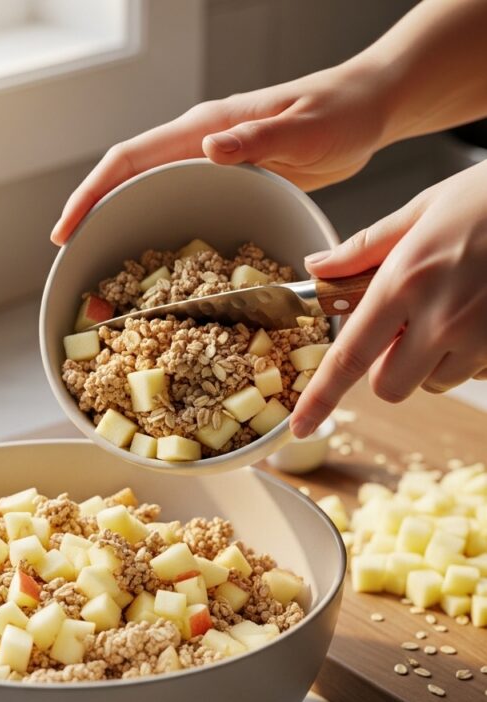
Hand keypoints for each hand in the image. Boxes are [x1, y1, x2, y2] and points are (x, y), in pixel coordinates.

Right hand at [51, 58, 388, 244]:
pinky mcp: (227, 178)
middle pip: (129, 177)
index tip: (65, 229)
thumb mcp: (304, 128)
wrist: (366, 107)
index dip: (92, 193)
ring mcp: (211, 160)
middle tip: (71, 257)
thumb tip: (207, 148)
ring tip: (102, 265)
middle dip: (94, 212)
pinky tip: (157, 259)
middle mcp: (199, 143)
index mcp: (206, 127)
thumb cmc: (339, 112)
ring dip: (123, 223)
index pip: (131, 158)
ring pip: (151, 191)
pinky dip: (158, 228)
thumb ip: (258, 137)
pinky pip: (180, 202)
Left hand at [291, 160, 486, 437]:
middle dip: (388, 367)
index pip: (350, 357)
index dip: (320, 397)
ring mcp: (479, 339)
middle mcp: (441, 319)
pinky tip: (479, 315)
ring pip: (433, 383)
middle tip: (404, 329)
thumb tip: (317, 266)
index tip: (300, 425)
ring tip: (453, 310)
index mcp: (406, 281)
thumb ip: (364, 248)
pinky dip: (467, 356)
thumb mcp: (423, 209)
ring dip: (431, 361)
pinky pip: (472, 375)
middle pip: (389, 386)